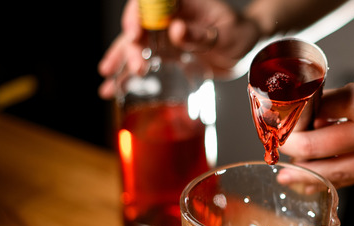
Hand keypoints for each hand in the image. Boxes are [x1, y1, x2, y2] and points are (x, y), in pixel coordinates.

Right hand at [98, 0, 260, 98]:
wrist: (245, 50)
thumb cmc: (238, 33)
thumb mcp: (225, 34)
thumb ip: (200, 34)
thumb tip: (176, 30)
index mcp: (179, 2)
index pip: (148, 3)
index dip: (136, 16)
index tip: (134, 34)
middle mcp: (166, 17)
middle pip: (138, 27)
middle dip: (131, 47)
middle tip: (137, 67)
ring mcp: (163, 35)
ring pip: (135, 46)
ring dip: (121, 62)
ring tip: (108, 80)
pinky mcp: (165, 53)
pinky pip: (141, 61)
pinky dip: (127, 76)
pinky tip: (112, 89)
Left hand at [278, 50, 353, 187]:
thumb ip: (345, 102)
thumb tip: (315, 120)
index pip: (313, 116)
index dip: (294, 122)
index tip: (283, 124)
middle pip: (318, 149)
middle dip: (294, 151)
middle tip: (282, 149)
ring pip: (336, 174)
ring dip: (309, 175)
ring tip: (291, 176)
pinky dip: (338, 178)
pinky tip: (323, 178)